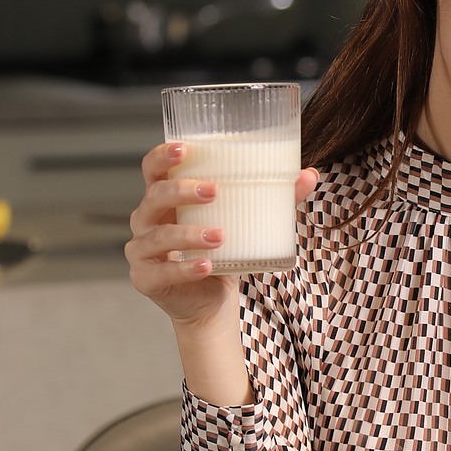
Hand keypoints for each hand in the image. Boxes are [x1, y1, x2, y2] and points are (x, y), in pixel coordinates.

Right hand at [126, 142, 317, 333]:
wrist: (212, 301)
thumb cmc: (224, 251)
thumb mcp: (247, 221)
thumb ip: (275, 198)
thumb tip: (309, 175)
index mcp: (165, 198)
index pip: (152, 169)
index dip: (162, 156)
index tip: (183, 149)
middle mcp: (148, 220)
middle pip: (155, 196)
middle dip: (182, 190)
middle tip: (214, 190)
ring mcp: (142, 250)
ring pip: (160, 236)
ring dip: (190, 233)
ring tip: (220, 235)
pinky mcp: (145, 279)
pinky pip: (163, 272)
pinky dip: (186, 269)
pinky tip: (207, 265)